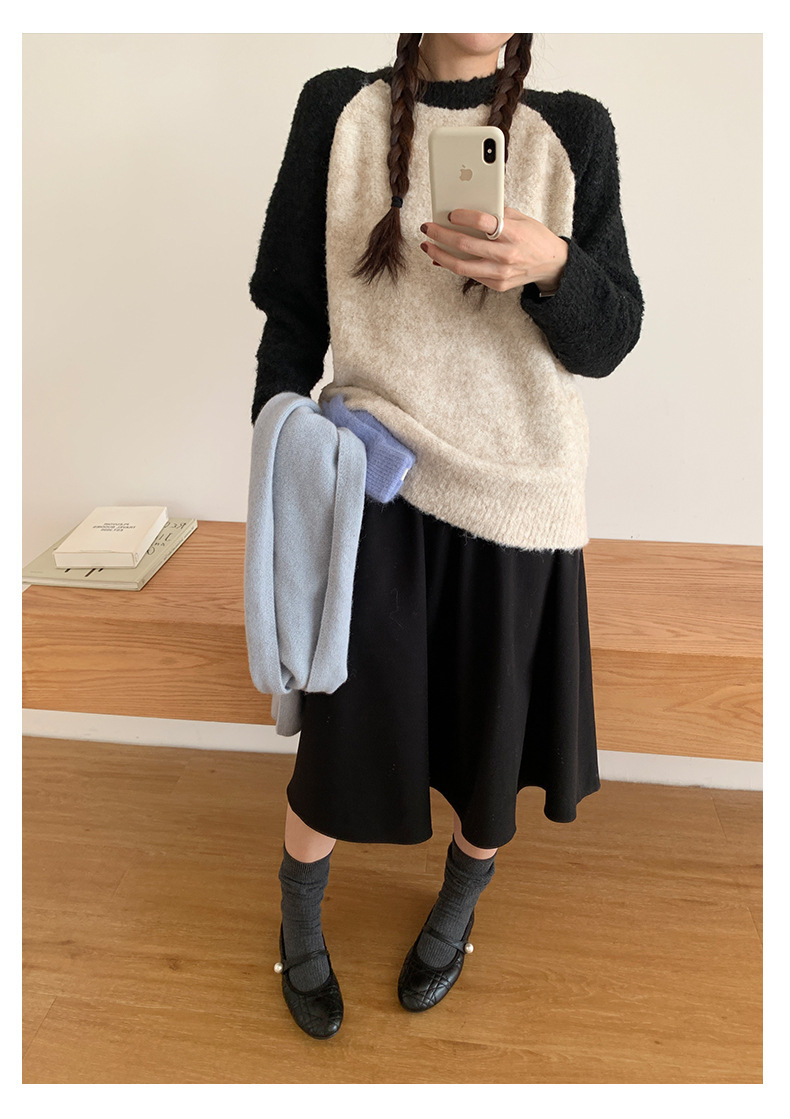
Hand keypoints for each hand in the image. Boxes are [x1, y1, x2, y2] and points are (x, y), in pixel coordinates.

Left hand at [419, 207, 567, 292]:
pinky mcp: (498, 285)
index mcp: (514, 233)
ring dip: (440, 255)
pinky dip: (453, 266)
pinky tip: (442, 258)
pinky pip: (470, 275)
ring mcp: (501, 273)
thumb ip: (497, 214)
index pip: (484, 222)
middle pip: (465, 245)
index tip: (449, 213)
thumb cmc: (534, 237)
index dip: (463, 216)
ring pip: (462, 266)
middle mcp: (506, 255)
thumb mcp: (521, 218)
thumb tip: (467, 210)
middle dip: (441, 235)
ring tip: (428, 246)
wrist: (552, 264)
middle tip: (427, 228)